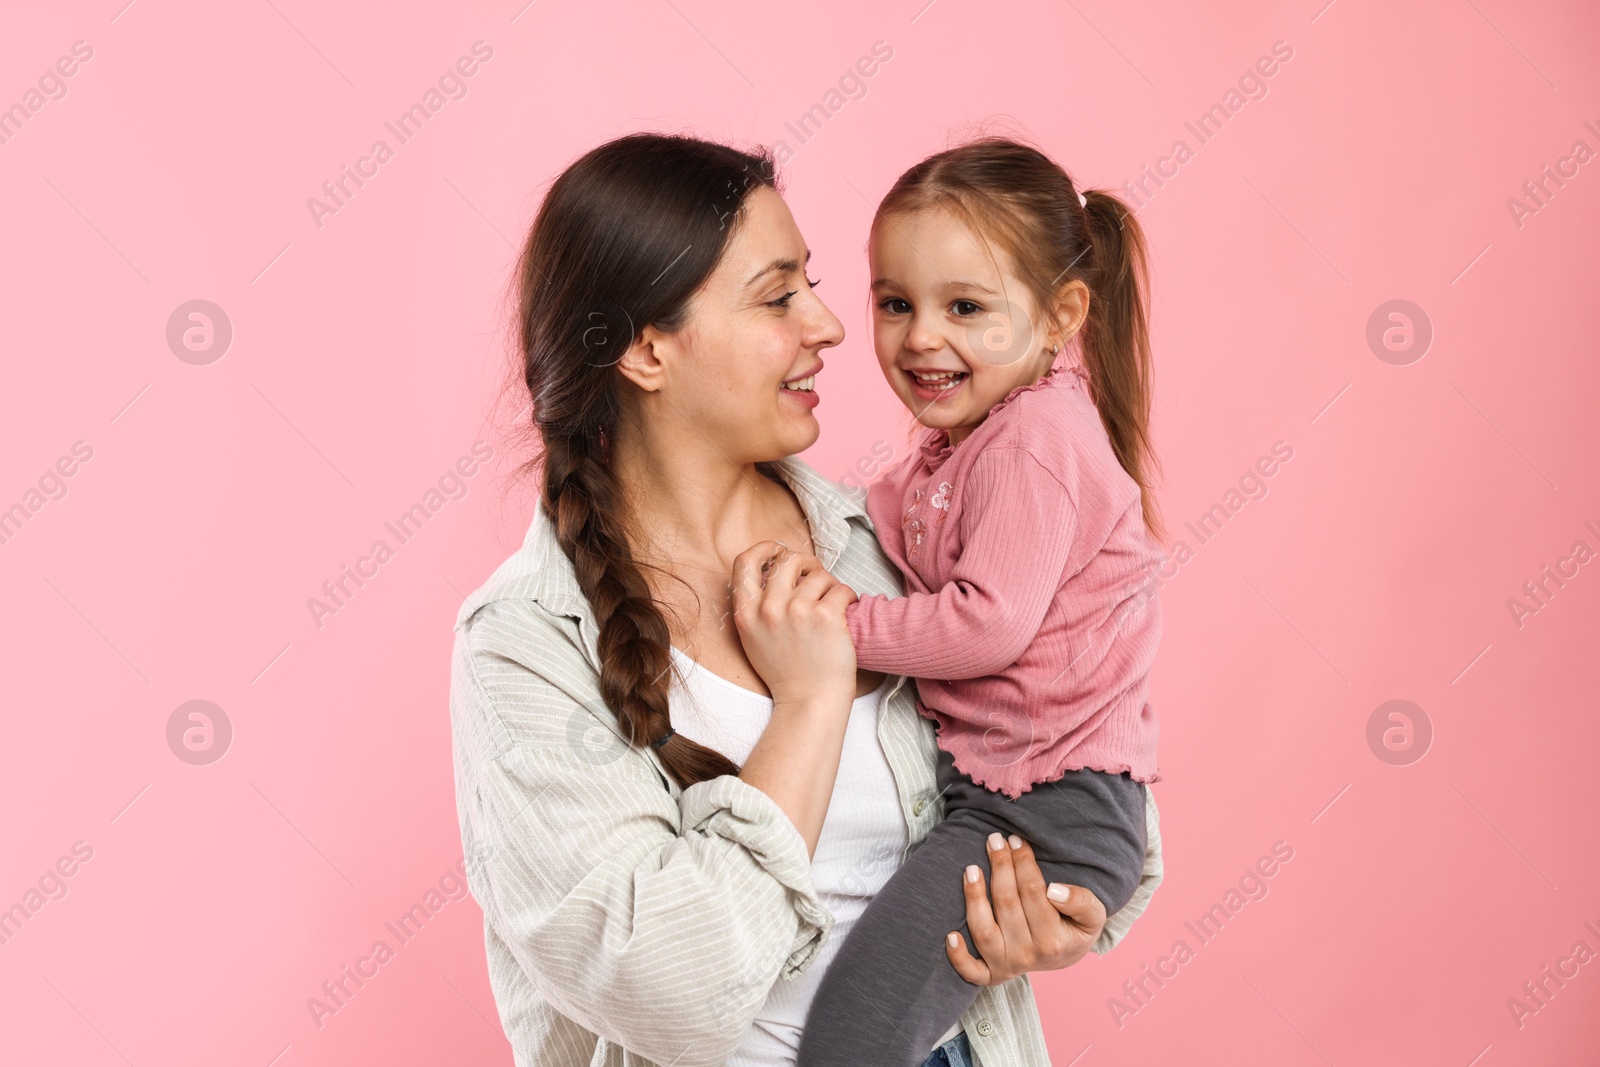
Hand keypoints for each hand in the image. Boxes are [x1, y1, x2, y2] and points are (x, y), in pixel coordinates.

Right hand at [730, 541, 858, 706]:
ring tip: (832, 606)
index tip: (779, 552)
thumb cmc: (786, 673)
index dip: (764, 549)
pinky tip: (846, 613)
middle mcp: (769, 609)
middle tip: (817, 577)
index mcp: (746, 613)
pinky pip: (842, 589)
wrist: (809, 703)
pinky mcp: (826, 617)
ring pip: (820, 575)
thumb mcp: (754, 638)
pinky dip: (848, 598)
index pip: (745, 561)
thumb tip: (772, 569)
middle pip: (788, 560)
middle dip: (807, 564)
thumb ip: (756, 605)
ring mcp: (798, 611)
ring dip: (830, 586)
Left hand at [946, 832, 1107, 984]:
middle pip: (1007, 904)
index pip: (1033, 893)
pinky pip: (971, 971)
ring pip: (983, 931)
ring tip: (971, 869)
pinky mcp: (991, 974)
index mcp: (1053, 941)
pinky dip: (958, 958)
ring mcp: (1007, 966)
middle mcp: (1028, 956)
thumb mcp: (1093, 915)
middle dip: (1000, 867)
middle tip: (994, 840)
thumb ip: (1082, 902)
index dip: (1023, 863)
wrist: (1066, 955)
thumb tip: (1054, 890)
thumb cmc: (1075, 928)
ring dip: (974, 898)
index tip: (1016, 840)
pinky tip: (950, 935)